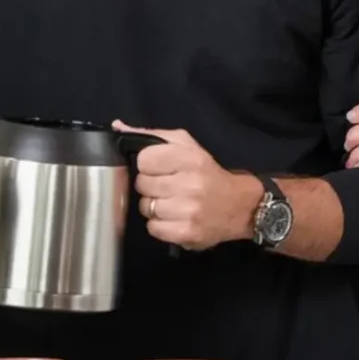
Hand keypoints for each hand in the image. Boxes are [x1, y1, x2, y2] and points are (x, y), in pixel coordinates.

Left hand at [112, 121, 255, 250]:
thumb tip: (118, 126)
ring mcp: (188, 210)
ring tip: (170, 203)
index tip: (158, 168)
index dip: (147, 165)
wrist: (241, 205)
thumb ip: (151, 135)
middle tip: (166, 186)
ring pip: (146, 207)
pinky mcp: (187, 233)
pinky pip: (153, 228)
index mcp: (189, 158)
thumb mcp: (185, 145)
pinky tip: (173, 217)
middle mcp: (189, 184)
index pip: (144, 160)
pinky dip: (159, 224)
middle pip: (142, 184)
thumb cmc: (207, 172)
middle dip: (150, 186)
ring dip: (154, 206)